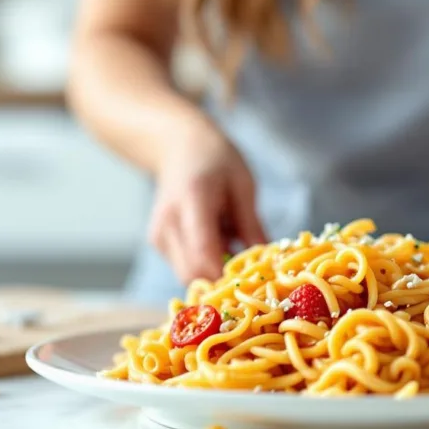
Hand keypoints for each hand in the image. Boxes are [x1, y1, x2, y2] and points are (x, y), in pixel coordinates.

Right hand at [147, 122, 265, 283]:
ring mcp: (159, 235)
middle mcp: (168, 223)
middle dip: (223, 281)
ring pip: (187, 276)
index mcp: (191, 202)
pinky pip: (184, 267)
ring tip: (233, 246)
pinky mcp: (158, 243)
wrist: (178, 147)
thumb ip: (252, 225)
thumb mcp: (243, 186)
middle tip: (251, 271)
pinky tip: (219, 242)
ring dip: (215, 273)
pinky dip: (205, 265)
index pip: (203, 253)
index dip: (227, 275)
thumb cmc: (216, 160)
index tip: (254, 281)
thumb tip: (269, 262)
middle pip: (192, 273)